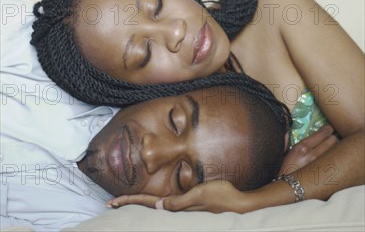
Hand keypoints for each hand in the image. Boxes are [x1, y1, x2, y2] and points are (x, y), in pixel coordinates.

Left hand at [107, 180, 245, 212]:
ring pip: (156, 206)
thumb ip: (180, 202)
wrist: (240, 203)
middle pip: (147, 205)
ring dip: (140, 203)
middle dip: (129, 203)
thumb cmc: (222, 197)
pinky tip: (153, 204)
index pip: (148, 203)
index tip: (112, 201)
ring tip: (124, 202)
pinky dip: (155, 203)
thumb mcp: (200, 196)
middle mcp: (176, 208)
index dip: (130, 200)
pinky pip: (167, 205)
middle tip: (111, 203)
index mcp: (176, 206)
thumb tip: (159, 206)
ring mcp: (182, 208)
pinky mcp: (189, 206)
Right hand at [280, 125, 337, 174]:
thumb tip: (287, 132)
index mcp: (301, 148)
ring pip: (335, 152)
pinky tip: (336, 158)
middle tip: (334, 136)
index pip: (320, 135)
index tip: (329, 128)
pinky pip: (334, 164)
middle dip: (333, 138)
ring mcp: (320, 166)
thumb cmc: (283, 171)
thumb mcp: (282, 154)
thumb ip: (285, 141)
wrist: (286, 190)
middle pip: (331, 142)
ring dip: (336, 148)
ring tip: (336, 146)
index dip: (326, 130)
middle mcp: (312, 155)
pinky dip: (336, 159)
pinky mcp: (325, 175)